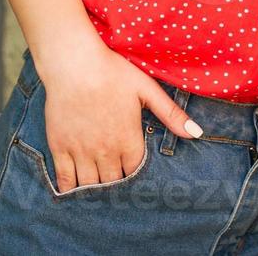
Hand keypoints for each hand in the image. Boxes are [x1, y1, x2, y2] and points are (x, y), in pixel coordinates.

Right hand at [37, 41, 203, 192]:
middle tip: (119, 188)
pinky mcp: (60, 147)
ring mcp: (81, 151)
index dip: (138, 175)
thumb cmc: (112, 72)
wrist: (74, 64)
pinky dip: (70, 190)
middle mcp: (106, 151)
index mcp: (128, 140)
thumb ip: (171, 114)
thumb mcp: (147, 89)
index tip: (138, 176)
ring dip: (97, 191)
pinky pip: (64, 179)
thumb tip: (198, 133)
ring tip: (100, 192)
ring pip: (91, 185)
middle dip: (118, 187)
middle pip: (114, 183)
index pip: (137, 172)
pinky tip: (74, 193)